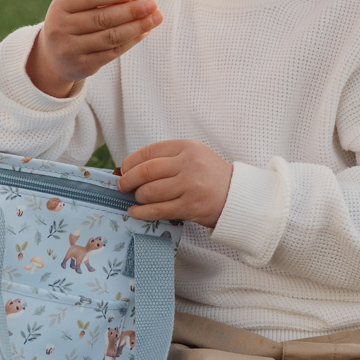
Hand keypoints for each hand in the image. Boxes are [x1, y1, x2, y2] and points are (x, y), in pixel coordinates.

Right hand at [26, 0, 162, 97]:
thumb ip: (104, 1)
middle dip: (131, 11)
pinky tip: (145, 32)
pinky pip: (113, 53)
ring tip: (156, 18)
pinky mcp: (83, 66)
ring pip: (111, 37)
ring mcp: (71, 49)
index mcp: (60, 6)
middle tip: (153, 5)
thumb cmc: (74, 23)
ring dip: (137, 27)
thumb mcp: (78, 8)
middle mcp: (61, 28)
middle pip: (103, 18)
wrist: (53, 57)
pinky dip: (132, 41)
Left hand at [117, 140, 232, 228]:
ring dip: (137, 197)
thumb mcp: (193, 156)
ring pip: (149, 192)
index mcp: (187, 147)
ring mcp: (189, 186)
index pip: (149, 152)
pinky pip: (157, 210)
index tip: (123, 170)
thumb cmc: (210, 176)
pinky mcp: (189, 206)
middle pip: (145, 172)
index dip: (130, 162)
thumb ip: (167, 158)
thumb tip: (130, 168)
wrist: (237, 196)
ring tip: (136, 199)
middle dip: (128, 180)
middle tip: (122, 186)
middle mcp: (188, 164)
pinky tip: (135, 212)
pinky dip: (141, 212)